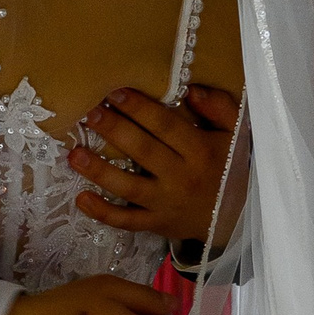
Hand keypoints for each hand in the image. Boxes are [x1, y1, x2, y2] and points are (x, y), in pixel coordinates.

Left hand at [67, 83, 245, 241]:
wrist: (238, 216)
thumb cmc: (230, 168)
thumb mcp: (236, 134)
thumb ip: (219, 108)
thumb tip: (191, 90)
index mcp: (200, 151)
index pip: (165, 125)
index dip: (139, 108)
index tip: (114, 93)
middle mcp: (182, 177)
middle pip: (142, 150)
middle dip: (114, 130)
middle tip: (89, 113)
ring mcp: (166, 203)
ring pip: (128, 187)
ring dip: (99, 171)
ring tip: (75, 154)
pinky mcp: (157, 223)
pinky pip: (127, 221)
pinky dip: (102, 213)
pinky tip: (81, 199)